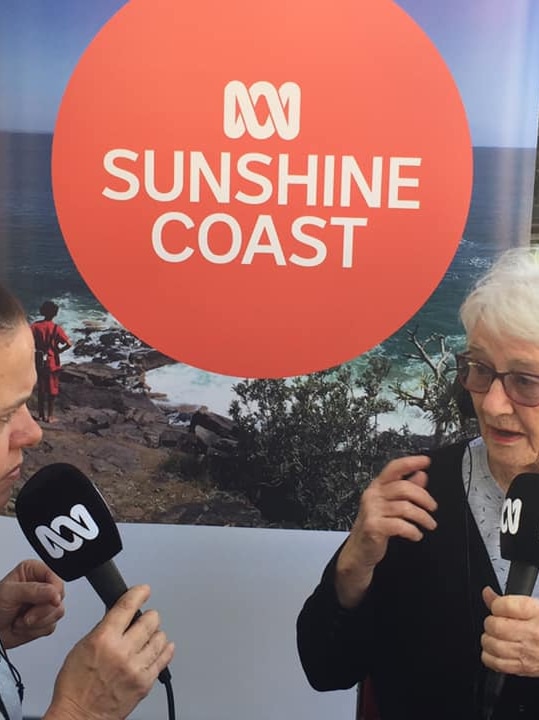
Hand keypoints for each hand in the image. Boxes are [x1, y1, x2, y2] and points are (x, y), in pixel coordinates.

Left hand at [0, 560, 64, 648]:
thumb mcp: (9, 593)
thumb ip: (33, 590)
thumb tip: (54, 592)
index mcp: (34, 572)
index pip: (56, 577)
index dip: (56, 589)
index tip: (52, 600)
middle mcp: (42, 586)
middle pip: (59, 596)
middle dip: (42, 611)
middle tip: (26, 616)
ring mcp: (44, 604)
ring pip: (57, 612)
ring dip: (37, 622)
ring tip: (21, 620)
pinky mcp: (45, 619)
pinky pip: (51, 626)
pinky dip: (35, 630)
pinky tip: (23, 626)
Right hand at [46, 584, 174, 719]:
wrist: (79, 717)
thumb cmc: (75, 686)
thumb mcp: (81, 648)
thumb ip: (102, 628)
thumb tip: (117, 613)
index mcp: (104, 639)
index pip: (127, 606)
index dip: (139, 593)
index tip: (144, 590)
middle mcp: (122, 652)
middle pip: (150, 620)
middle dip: (148, 616)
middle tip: (145, 619)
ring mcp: (136, 668)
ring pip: (160, 638)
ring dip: (155, 634)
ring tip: (148, 638)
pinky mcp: (145, 683)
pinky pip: (164, 659)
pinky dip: (164, 650)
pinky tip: (161, 647)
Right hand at [335, 455, 436, 607]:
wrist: (359, 551)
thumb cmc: (376, 525)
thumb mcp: (391, 504)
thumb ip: (406, 488)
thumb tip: (421, 474)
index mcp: (377, 486)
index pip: (394, 468)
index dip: (410, 462)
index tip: (426, 461)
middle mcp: (372, 495)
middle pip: (403, 487)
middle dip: (423, 498)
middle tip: (433, 507)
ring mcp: (372, 510)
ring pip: (405, 508)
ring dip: (422, 517)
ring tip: (429, 524)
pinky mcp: (374, 527)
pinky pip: (400, 525)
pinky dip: (413, 531)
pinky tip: (416, 534)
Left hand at [481, 586, 538, 676]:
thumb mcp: (537, 608)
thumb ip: (510, 601)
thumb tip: (487, 594)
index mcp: (536, 613)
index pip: (503, 605)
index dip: (495, 604)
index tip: (498, 606)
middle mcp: (532, 633)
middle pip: (495, 625)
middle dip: (490, 622)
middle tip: (496, 622)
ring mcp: (528, 653)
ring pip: (493, 645)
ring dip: (488, 639)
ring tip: (494, 636)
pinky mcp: (525, 668)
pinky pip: (497, 664)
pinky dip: (490, 656)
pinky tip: (495, 651)